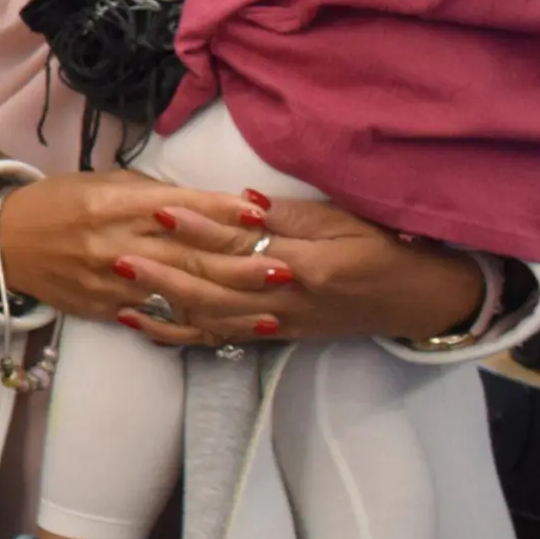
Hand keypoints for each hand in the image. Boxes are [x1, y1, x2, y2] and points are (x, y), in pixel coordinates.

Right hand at [0, 170, 270, 335]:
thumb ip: (157, 194)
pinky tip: (227, 331)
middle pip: (190, 258)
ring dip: (229, 306)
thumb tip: (213, 204)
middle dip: (242, 265)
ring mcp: (112, 281)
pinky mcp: (106, 309)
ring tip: (271, 309)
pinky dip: (195, 327)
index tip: (263, 215)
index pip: (181, 208)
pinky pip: (158, 321)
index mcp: (117, 203)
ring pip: (180, 297)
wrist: (6, 242)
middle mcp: (117, 244)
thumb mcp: (107, 182)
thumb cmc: (61, 203)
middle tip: (286, 268)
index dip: (224, 212)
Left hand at [115, 192, 485, 347]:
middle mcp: (289, 300)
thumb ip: (292, 214)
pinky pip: (221, 339)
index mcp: (309, 265)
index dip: (201, 228)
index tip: (161, 211)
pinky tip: (145, 325)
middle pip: (218, 288)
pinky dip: (182, 334)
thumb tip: (240, 199)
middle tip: (118, 256)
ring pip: (213, 319)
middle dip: (166, 273)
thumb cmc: (387, 249)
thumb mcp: (348, 220)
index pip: (244, 245)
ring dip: (165, 305)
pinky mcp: (276, 336)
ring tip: (119, 289)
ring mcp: (281, 323)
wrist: (421, 300)